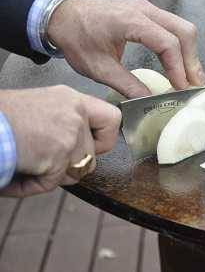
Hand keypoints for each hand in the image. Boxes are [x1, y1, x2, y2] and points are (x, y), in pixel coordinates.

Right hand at [0, 86, 120, 196]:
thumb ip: (66, 121)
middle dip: (71, 166)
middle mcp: (76, 114)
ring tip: (27, 163)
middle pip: (92, 155)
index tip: (95, 148)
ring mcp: (69, 135)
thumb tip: (83, 146)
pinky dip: (32, 185)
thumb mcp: (41, 106)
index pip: (112, 119)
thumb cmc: (3, 117)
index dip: (105, 139)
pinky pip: (52, 183)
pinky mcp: (57, 156)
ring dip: (52, 175)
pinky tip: (16, 172)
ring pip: (75, 172)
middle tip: (48, 161)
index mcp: (73, 100)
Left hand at [48, 0, 204, 98]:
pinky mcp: (147, 14)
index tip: (182, 88)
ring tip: (191, 79)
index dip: (178, 68)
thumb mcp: (99, 68)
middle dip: (192, 61)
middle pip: (184, 32)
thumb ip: (127, 85)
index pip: (167, 42)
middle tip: (196, 86)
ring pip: (182, 28)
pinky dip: (181, 48)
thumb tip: (149, 100)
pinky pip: (173, 28)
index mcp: (130, 21)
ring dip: (190, 54)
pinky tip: (180, 65)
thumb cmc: (76, 37)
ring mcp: (147, 9)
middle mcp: (143, 10)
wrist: (62, 16)